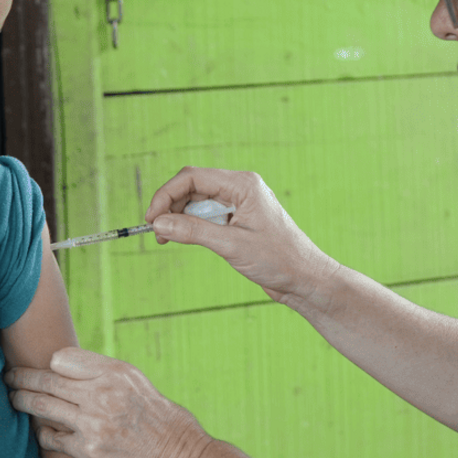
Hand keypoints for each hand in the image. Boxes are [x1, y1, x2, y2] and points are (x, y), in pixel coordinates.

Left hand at [6, 348, 213, 457]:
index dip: (51, 364)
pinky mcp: (88, 451)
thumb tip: (61, 365)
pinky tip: (42, 431)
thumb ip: (100, 371)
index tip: (43, 368)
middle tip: (8, 377)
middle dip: (22, 378)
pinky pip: (53, 438)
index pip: (63, 358)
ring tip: (12, 398)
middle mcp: (103, 395)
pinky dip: (45, 433)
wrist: (175, 457)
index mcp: (115, 372)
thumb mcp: (135, 380)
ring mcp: (93, 424)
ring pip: (43, 407)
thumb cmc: (156, 416)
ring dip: (22, 402)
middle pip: (47, 381)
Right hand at [145, 167, 338, 304]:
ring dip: (179, 217)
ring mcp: (240, 203)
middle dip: (170, 206)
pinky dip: (191, 225)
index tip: (151, 218)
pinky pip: (207, 215)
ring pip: (197, 201)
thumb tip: (159, 224)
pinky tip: (183, 239)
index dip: (166, 195)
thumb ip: (193, 232)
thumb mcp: (231, 246)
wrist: (305, 279)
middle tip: (156, 232)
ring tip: (167, 239)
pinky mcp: (238, 220)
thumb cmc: (279, 260)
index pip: (193, 177)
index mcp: (243, 185)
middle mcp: (241, 188)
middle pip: (193, 186)